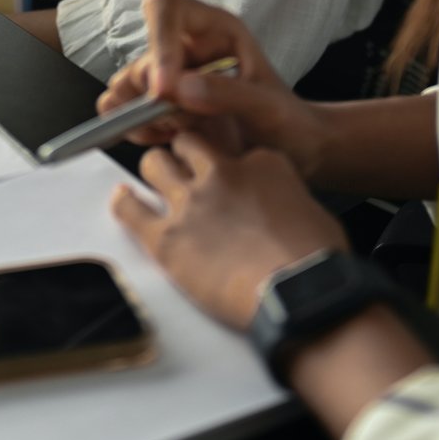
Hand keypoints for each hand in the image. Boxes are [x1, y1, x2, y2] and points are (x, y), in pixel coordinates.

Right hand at [96, 0, 327, 179]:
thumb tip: (176, 88)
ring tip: (172, 135)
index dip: (158, 42)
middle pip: (146, 53)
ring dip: (141, 113)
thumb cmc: (288, 120)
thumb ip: (227, 94)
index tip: (164, 89)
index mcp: (215, 29)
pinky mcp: (166, 105)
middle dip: (151, 91)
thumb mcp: (267, 106)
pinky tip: (164, 141)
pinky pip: (132, 110)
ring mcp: (174, 76)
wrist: (295, 152)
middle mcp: (189, 46)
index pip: (167, 7)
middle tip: (175, 122)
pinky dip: (139, 129)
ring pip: (132, 83)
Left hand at [111, 135, 346, 331]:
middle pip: (187, 144)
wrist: (298, 295)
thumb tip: (277, 208)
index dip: (226, 161)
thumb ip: (284, 195)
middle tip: (186, 171)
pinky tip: (123, 201)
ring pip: (155, 163)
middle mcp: (221, 173)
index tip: (226, 174)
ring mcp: (190, 202)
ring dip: (157, 172)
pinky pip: (132, 210)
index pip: (232, 147)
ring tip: (158, 183)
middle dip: (185, 154)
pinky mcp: (167, 238)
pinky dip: (125, 204)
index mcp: (260, 163)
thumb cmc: (315, 263)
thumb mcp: (311, 209)